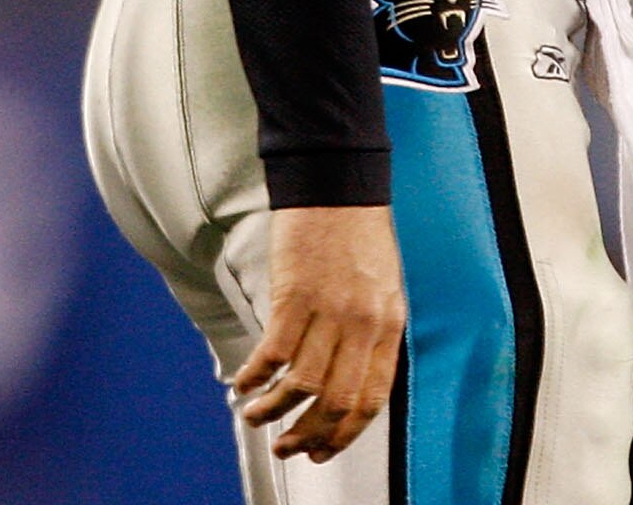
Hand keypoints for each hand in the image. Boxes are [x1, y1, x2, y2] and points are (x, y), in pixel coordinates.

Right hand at [229, 204, 404, 462]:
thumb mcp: (383, 286)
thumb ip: (369, 332)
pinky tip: (242, 383)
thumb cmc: (359, 231)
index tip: (323, 451)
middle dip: (307, 435)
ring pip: (301, 385)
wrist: (340, 181)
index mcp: (389, 323)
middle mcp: (364, 322)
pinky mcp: (296, 294)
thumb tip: (346, 378)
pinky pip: (273, 353)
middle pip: (336, 400)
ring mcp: (331, 310)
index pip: (372, 397)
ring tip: (255, 416)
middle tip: (286, 447)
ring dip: (273, 411)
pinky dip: (254, 376)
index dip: (345, 433)